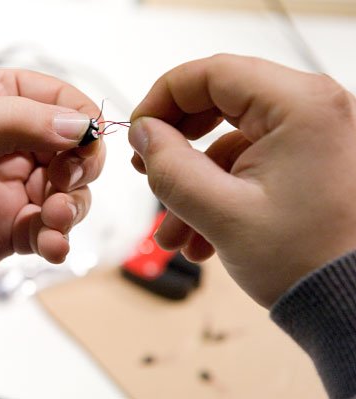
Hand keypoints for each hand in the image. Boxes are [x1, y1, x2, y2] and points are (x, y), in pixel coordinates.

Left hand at [0, 68, 104, 288]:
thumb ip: (20, 121)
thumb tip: (80, 126)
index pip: (57, 100)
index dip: (81, 119)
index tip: (87, 140)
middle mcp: (9, 144)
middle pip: (72, 150)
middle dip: (79, 168)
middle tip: (65, 182)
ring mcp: (10, 189)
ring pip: (69, 193)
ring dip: (72, 206)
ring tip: (54, 216)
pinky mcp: (9, 229)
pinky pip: (50, 232)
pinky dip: (58, 239)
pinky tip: (50, 244)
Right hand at [129, 54, 355, 307]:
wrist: (353, 306)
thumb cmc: (306, 262)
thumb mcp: (220, 213)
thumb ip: (169, 166)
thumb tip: (143, 133)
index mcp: (300, 106)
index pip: (211, 73)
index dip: (162, 99)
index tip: (137, 131)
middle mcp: (313, 109)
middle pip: (219, 101)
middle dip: (175, 142)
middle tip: (146, 168)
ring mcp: (311, 135)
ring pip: (228, 140)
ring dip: (194, 184)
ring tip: (173, 232)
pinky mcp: (307, 159)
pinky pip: (247, 164)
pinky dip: (218, 194)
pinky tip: (200, 237)